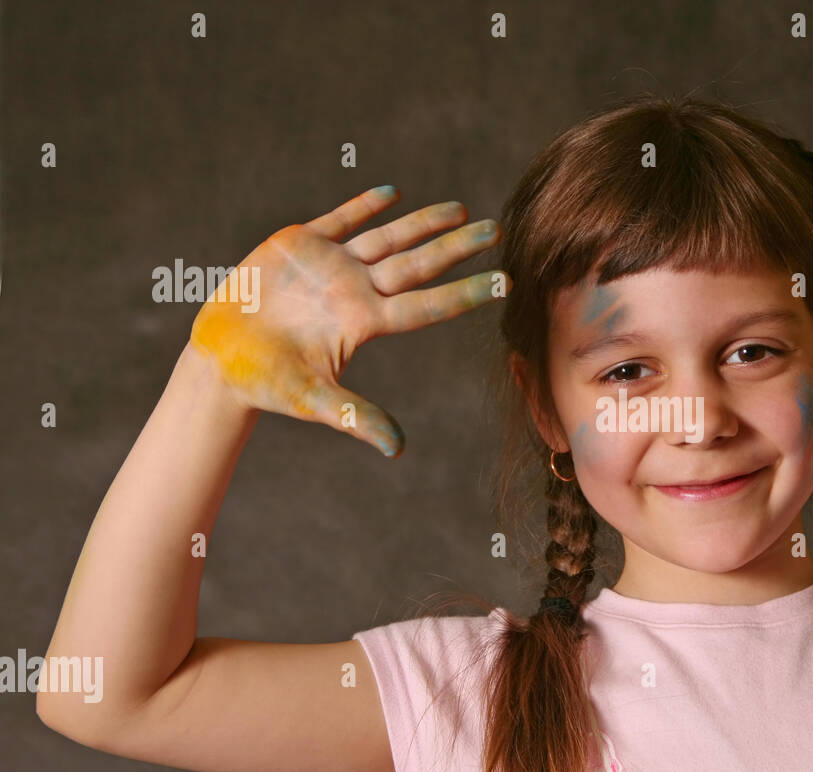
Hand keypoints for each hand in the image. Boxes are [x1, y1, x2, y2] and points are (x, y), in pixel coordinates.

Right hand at [188, 186, 508, 456]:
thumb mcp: (313, 400)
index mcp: (364, 323)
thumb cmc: (265, 384)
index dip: (466, 293)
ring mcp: (330, 267)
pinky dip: (364, 205)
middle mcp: (356, 292)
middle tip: (497, 229)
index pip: (428, 305)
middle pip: (418, 265)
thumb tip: (397, 449)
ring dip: (423, 223)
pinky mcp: (299, 246)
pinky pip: (339, 220)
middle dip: (457, 247)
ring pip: (387, 238)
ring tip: (460, 210)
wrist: (219, 360)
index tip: (505, 282)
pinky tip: (392, 193)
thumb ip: (355, 417)